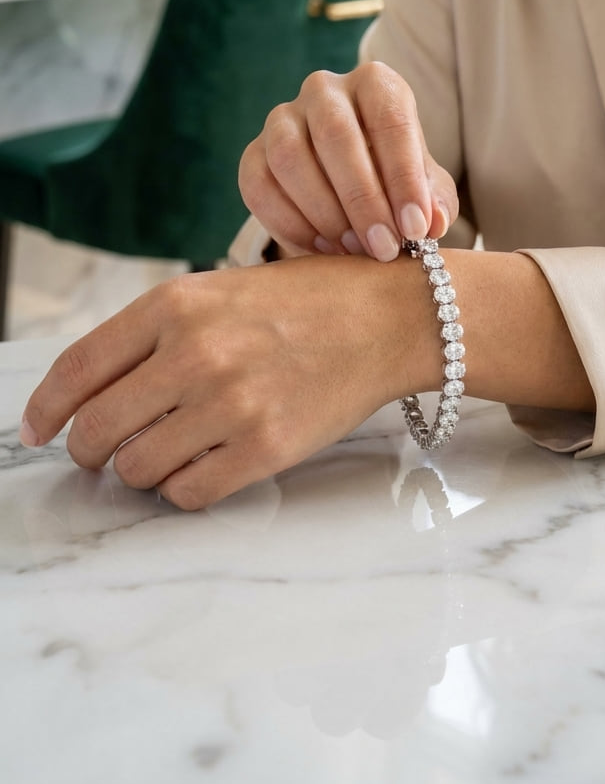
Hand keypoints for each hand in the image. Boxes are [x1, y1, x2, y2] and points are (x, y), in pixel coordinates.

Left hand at [18, 256, 439, 509]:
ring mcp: (228, 404)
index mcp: (175, 305)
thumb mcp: (220, 290)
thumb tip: (90, 389)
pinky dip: (182, 488)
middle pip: (97, 430)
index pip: (78, 370)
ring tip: (169, 449)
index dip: (46, 410)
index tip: (39, 429)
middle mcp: (194, 353)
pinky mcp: (263, 448)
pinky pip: (187, 494)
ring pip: (138, 469)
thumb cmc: (306, 301)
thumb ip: (156, 332)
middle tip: (100, 453)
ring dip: (142, 469)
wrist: (387, 317)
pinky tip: (201, 465)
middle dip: (89, 450)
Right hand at [238, 62, 458, 260]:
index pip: (390, 119)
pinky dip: (290, 224)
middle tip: (384, 247)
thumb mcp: (426, 187)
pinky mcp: (253, 154)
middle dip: (363, 199)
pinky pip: (260, 187)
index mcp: (375, 84)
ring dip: (325, 213)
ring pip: (291, 158)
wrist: (349, 188)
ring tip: (354, 250)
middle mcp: (324, 90)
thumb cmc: (395, 179)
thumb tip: (432, 221)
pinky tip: (322, 249)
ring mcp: (282, 119)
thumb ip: (435, 201)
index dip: (404, 176)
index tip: (416, 228)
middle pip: (336, 135)